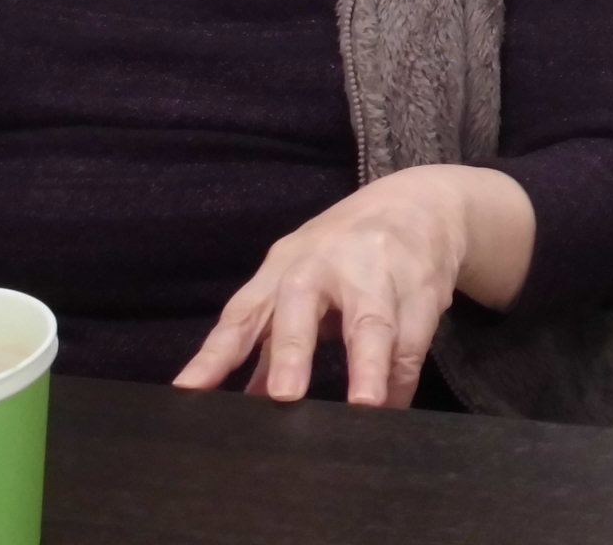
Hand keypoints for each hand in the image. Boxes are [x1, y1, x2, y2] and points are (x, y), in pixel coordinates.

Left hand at [173, 164, 534, 407]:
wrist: (423, 203)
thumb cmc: (346, 251)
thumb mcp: (301, 281)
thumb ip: (270, 340)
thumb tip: (238, 402)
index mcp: (287, 264)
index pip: (244, 310)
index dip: (216, 352)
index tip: (190, 390)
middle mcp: (327, 263)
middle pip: (304, 304)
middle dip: (295, 349)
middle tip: (284, 395)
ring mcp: (378, 272)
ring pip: (373, 322)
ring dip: (369, 366)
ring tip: (365, 406)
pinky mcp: (422, 286)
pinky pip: (411, 340)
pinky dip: (400, 380)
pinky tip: (390, 408)